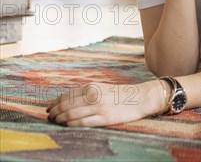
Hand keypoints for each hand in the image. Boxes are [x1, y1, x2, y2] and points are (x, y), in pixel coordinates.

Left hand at [47, 81, 161, 126]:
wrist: (140, 98)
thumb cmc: (120, 94)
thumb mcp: (102, 88)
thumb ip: (86, 92)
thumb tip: (65, 101)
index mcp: (92, 86)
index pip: (67, 95)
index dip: (55, 103)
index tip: (50, 108)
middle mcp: (94, 95)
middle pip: (67, 105)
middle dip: (55, 112)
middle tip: (50, 117)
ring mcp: (99, 107)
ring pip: (72, 114)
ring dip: (60, 119)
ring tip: (56, 122)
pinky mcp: (105, 118)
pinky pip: (82, 122)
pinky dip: (71, 124)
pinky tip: (66, 125)